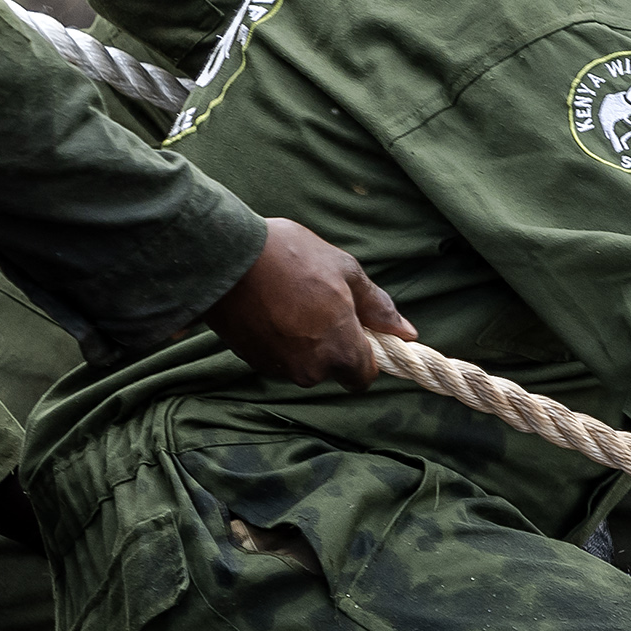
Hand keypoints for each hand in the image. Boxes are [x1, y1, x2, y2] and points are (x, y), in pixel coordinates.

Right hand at [208, 219, 411, 389]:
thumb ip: (379, 307)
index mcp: (341, 351)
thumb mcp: (345, 271)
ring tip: (289, 301)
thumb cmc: (291, 256)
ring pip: (302, 363)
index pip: (363, 377)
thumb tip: (406, 333)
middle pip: (331, 369)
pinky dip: (277, 339)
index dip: (364, 355)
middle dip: (330, 345)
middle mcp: (310, 369)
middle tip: (318, 305)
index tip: (355, 330)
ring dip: (302, 342)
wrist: (224, 253)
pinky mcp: (251, 360)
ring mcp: (278, 367)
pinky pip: (276, 357)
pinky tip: (268, 308)